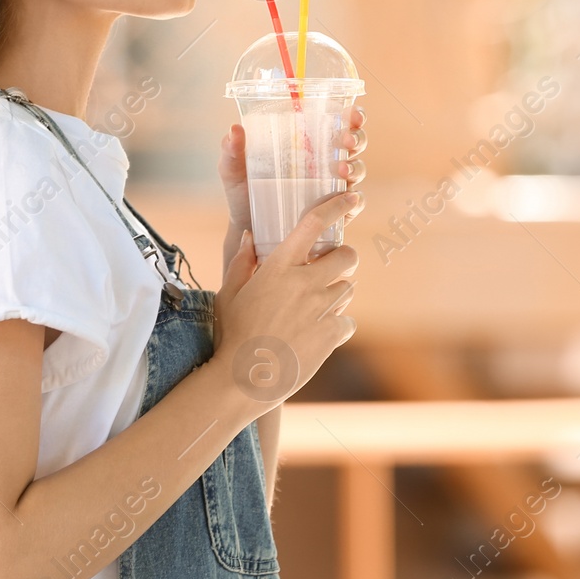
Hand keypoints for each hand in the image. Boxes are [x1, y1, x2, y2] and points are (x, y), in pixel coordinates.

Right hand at [211, 189, 363, 412]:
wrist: (243, 380)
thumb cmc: (231, 336)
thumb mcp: (228, 295)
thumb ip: (241, 263)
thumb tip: (250, 236)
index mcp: (278, 267)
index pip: (313, 224)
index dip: (337, 206)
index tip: (351, 197)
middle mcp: (304, 282)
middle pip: (347, 255)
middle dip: (342, 259)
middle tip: (327, 271)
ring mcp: (321, 308)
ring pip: (348, 288)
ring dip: (336, 294)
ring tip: (312, 311)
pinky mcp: (332, 333)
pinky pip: (347, 321)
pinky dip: (337, 326)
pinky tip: (316, 335)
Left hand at [219, 105, 366, 264]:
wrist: (246, 232)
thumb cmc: (243, 195)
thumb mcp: (234, 169)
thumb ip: (231, 150)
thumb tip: (235, 129)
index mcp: (306, 145)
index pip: (336, 123)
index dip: (351, 116)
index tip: (351, 114)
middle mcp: (324, 163)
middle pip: (355, 144)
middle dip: (357, 139)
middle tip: (345, 142)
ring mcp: (332, 188)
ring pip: (358, 171)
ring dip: (356, 167)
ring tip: (341, 170)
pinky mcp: (335, 213)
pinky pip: (354, 205)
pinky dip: (355, 201)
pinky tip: (347, 199)